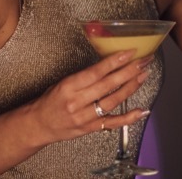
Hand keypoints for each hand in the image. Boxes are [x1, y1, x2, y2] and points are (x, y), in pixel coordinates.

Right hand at [23, 50, 151, 144]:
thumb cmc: (51, 100)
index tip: (130, 52)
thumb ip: (86, 75)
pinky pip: (112, 123)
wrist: (37, 124)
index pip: (96, 72)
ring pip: (112, 102)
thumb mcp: (63, 81)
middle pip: (107, 86)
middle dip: (129, 71)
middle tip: (144, 61)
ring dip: (130, 88)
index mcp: (69, 86)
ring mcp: (84, 117)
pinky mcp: (89, 129)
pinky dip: (128, 118)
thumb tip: (111, 62)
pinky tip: (141, 110)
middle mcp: (77, 102)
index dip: (114, 61)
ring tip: (143, 76)